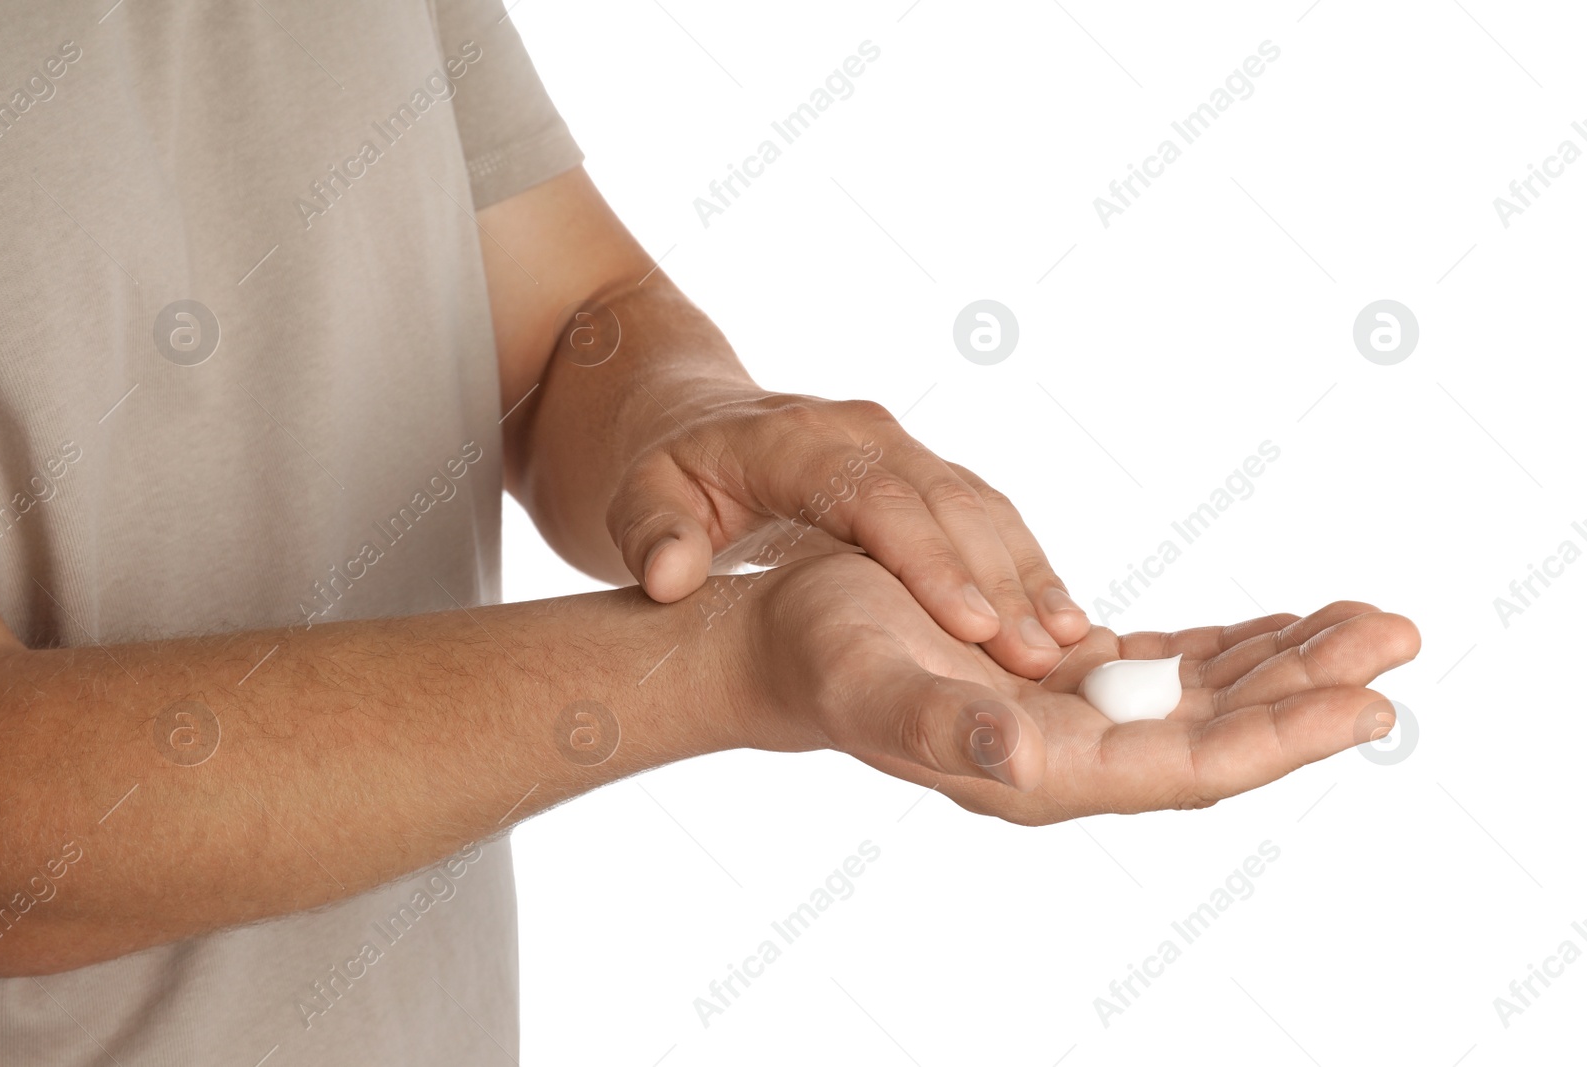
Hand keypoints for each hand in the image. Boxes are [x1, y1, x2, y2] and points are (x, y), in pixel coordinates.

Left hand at [607, 389, 1088, 679]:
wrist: (700, 421)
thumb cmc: (671, 472)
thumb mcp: (638, 497)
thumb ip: (650, 534)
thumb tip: (672, 574)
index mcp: (798, 440)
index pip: (872, 497)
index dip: (926, 561)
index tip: (969, 625)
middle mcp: (864, 435)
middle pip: (944, 501)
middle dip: (996, 578)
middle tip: (1038, 656)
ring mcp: (902, 449)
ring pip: (979, 505)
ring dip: (1026, 572)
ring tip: (1067, 644)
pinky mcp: (925, 474)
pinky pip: (986, 515)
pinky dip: (1025, 564)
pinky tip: (1062, 623)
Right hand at [734, 554, 1419, 822]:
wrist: (786, 645)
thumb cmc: (822, 658)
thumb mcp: (874, 684)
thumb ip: (944, 730)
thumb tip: (1018, 755)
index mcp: (1043, 771)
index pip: (1192, 763)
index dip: (1283, 736)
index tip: (1371, 702)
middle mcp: (1073, 755)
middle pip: (1220, 729)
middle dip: (1311, 688)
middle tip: (1397, 635)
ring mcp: (1075, 718)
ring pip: (1204, 697)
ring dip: (1283, 662)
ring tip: (1361, 621)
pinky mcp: (1067, 679)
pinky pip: (1167, 667)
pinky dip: (1227, 645)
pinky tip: (1273, 627)